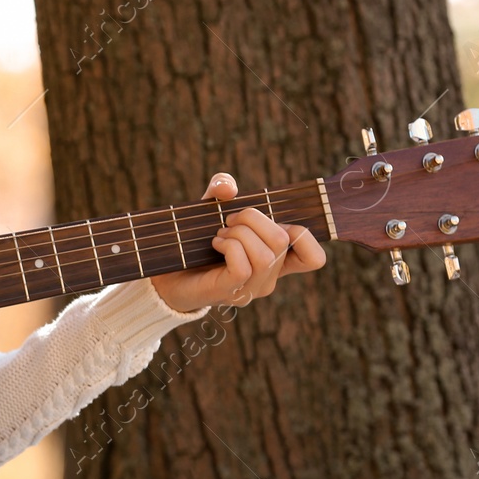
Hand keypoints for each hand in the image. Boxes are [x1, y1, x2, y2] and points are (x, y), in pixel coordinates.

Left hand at [150, 172, 326, 313]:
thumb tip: (228, 188)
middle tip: (229, 220)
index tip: (271, 222)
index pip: (313, 258)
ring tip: (220, 234)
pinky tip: (215, 244)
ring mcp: (250, 288)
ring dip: (239, 233)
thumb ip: (221, 189)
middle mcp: (267, 277)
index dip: (303, 234)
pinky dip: (230, 246)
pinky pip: (244, 266)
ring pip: (266, 254)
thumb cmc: (193, 243)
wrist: (165, 276)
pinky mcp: (230, 291)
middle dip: (254, 218)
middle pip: (284, 240)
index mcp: (274, 260)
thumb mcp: (211, 208)